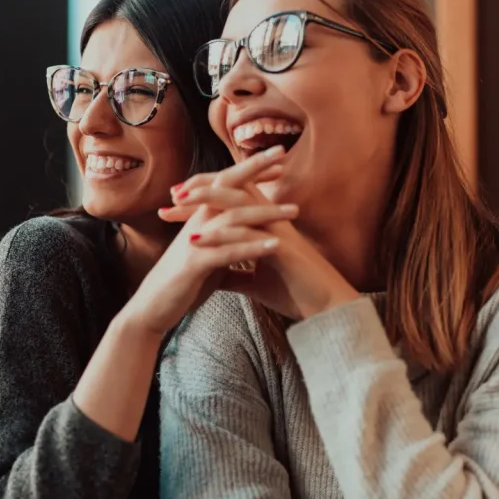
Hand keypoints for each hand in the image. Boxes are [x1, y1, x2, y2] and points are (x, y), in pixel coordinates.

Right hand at [120, 146, 296, 335]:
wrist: (151, 308)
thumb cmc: (181, 283)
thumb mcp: (206, 256)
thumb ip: (224, 243)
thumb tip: (245, 237)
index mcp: (201, 218)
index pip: (226, 185)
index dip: (250, 171)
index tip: (278, 162)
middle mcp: (197, 223)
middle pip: (226, 186)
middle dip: (254, 168)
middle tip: (282, 153)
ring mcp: (195, 242)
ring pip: (233, 218)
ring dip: (266, 212)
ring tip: (294, 210)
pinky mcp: (195, 265)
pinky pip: (228, 252)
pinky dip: (253, 247)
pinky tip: (277, 245)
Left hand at [162, 162, 359, 320]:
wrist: (326, 311)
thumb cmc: (296, 293)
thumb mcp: (256, 283)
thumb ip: (235, 274)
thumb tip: (214, 275)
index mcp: (266, 223)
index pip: (233, 198)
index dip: (206, 195)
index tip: (177, 200)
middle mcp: (272, 220)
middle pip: (234, 189)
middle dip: (202, 187)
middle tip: (172, 192)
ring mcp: (278, 231)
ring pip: (238, 203)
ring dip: (205, 202)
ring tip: (177, 204)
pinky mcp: (282, 249)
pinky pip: (247, 234)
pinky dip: (220, 234)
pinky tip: (197, 238)